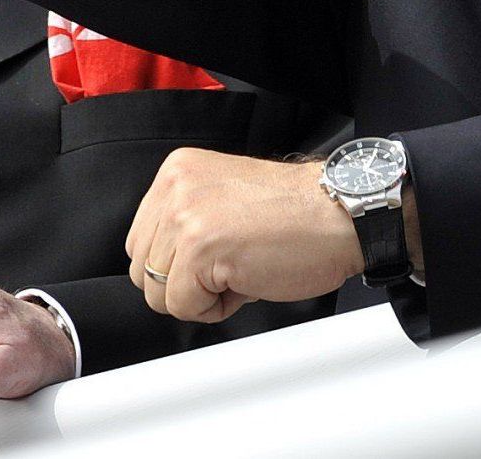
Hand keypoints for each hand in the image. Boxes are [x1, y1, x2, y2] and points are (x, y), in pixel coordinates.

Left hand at [125, 150, 361, 320]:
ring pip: (158, 292)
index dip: (177, 265)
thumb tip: (161, 267)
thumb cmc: (297, 214)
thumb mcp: (223, 200)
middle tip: (230, 267)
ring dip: (201, 297)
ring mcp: (185, 215)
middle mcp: (175, 187)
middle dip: (183, 284)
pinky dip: (215, 309)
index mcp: (177, 172)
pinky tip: (247, 280)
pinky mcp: (200, 246)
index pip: (141, 241)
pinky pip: (183, 306)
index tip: (215, 258)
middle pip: (142, 269)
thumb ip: (186, 222)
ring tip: (240, 270)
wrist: (340, 213)